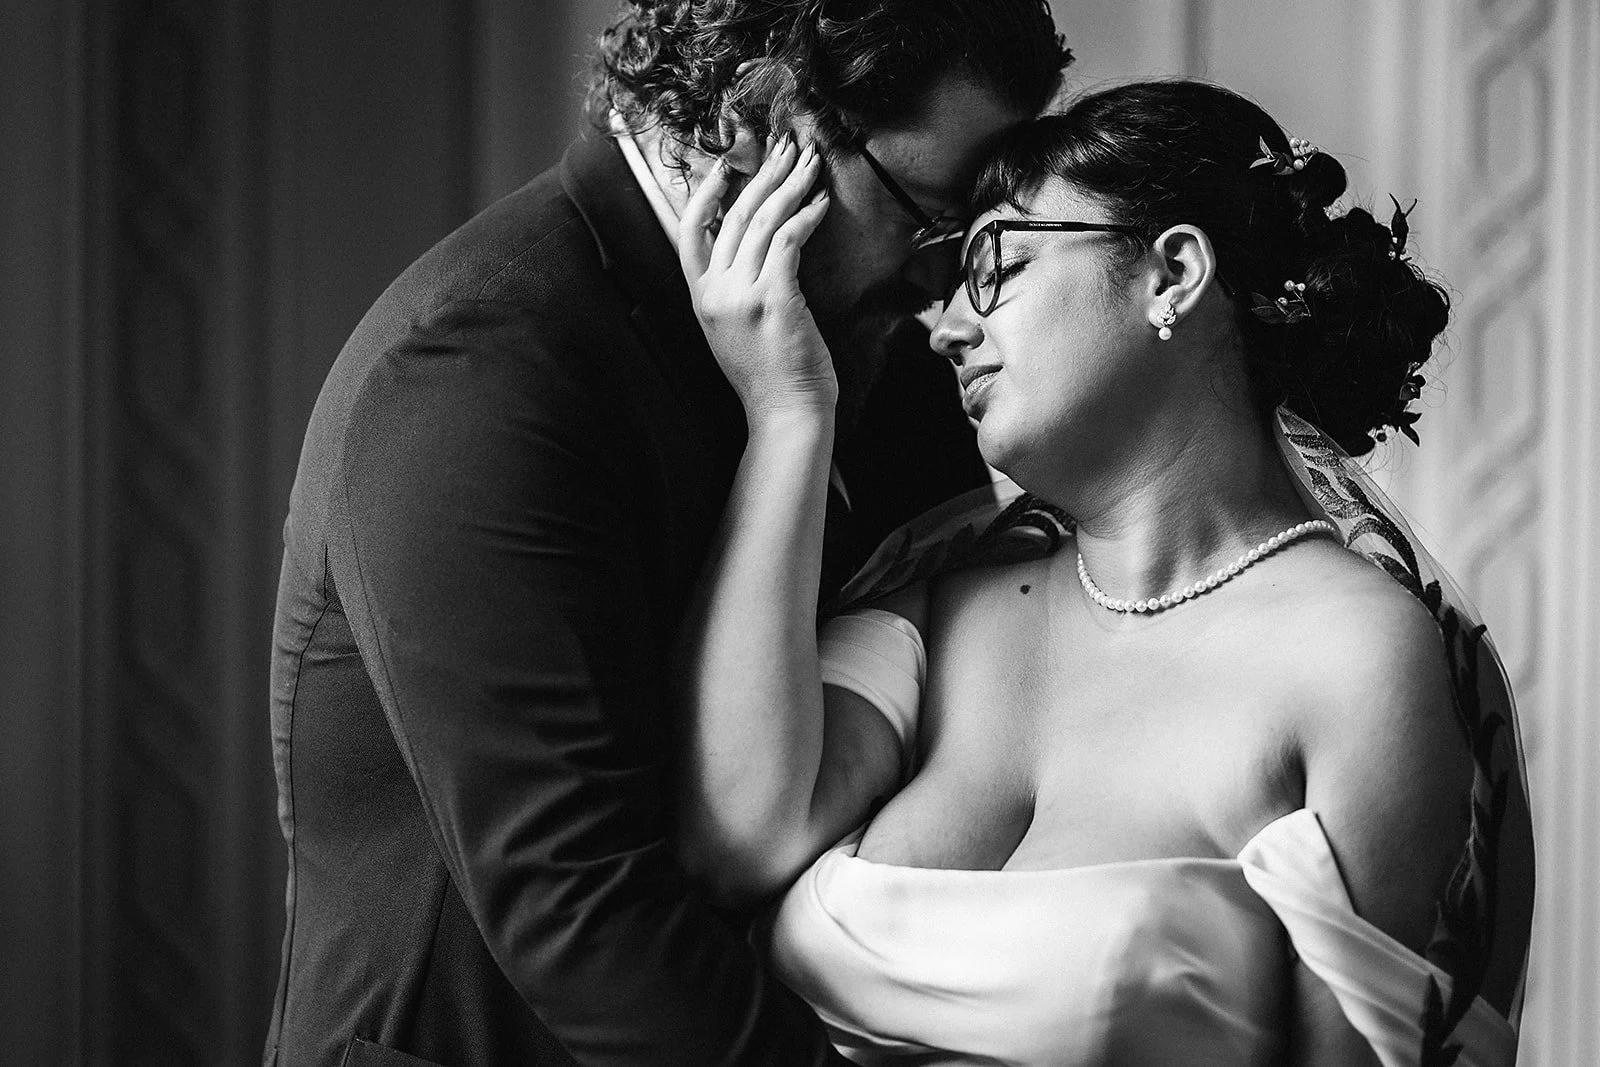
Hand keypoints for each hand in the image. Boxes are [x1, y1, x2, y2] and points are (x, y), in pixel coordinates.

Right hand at [678, 133, 835, 422]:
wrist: (784, 414)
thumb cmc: (769, 376)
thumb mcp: (734, 331)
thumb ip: (732, 292)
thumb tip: (750, 252)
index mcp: (702, 298)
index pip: (689, 232)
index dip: (706, 193)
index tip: (726, 165)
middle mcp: (717, 292)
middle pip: (735, 216)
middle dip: (763, 173)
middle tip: (787, 146)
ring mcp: (743, 295)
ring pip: (763, 221)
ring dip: (790, 184)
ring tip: (811, 162)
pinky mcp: (775, 299)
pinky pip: (789, 241)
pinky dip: (806, 216)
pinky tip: (821, 202)